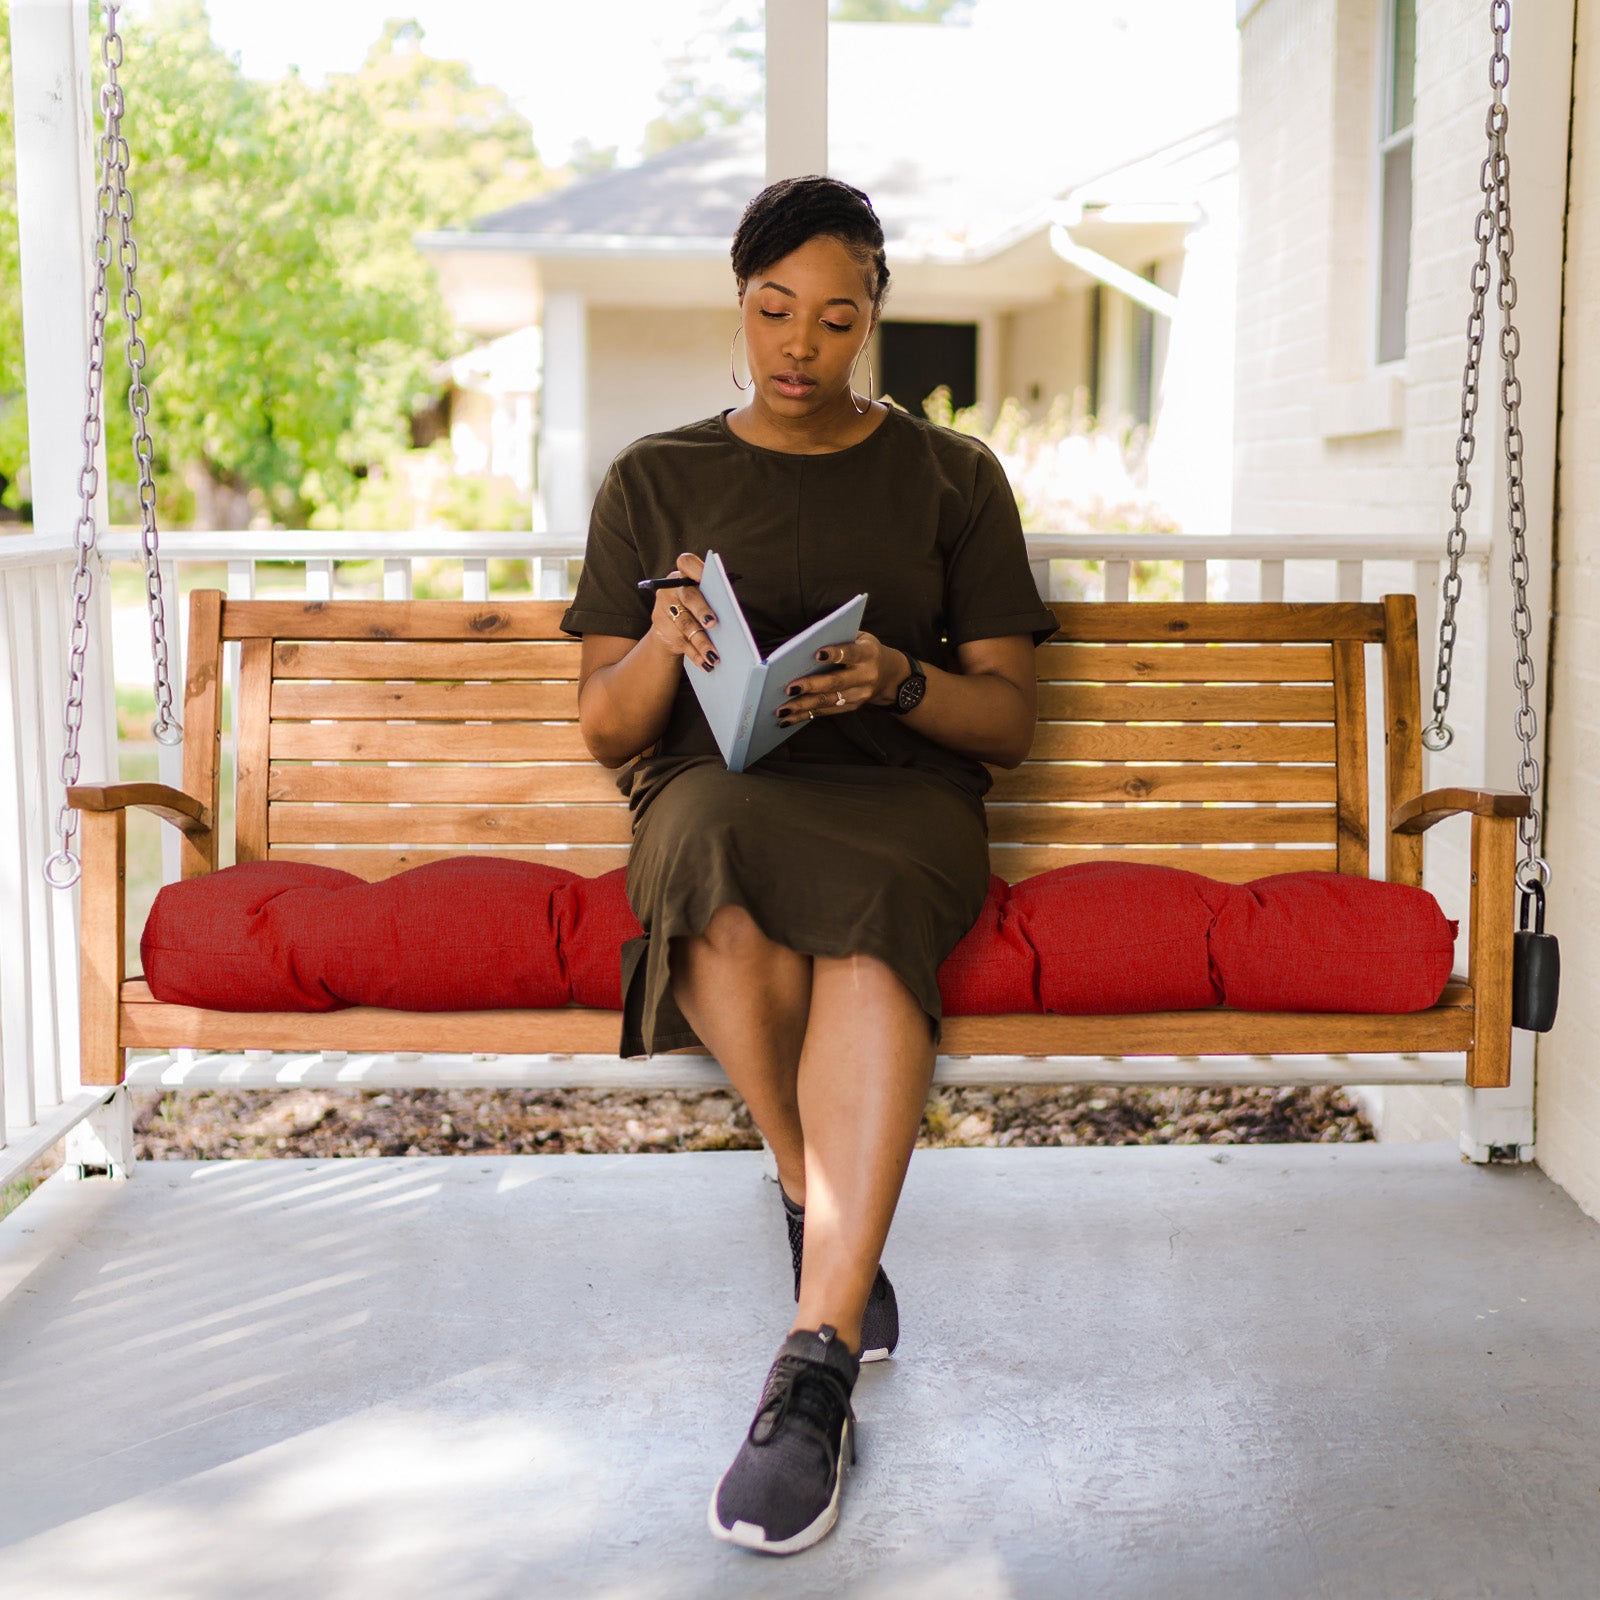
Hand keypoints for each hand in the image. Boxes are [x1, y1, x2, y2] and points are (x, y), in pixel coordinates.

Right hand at [647, 551, 718, 672]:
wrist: (669, 629)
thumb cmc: (695, 609)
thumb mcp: (703, 598)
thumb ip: (714, 596)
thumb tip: (732, 611)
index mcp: (683, 575)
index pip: (686, 563)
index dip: (696, 568)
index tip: (706, 577)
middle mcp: (671, 589)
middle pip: (688, 597)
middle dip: (701, 611)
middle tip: (713, 623)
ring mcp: (663, 608)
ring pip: (685, 625)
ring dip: (702, 642)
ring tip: (715, 656)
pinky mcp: (661, 628)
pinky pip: (681, 642)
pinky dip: (695, 655)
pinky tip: (706, 663)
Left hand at [776, 632, 903, 726]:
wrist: (889, 676)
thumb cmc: (865, 650)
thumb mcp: (860, 638)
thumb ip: (839, 638)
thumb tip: (803, 645)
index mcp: (868, 654)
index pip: (850, 653)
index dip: (835, 654)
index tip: (817, 653)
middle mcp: (866, 676)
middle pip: (836, 682)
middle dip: (811, 686)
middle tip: (789, 688)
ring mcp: (859, 695)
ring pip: (828, 701)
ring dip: (803, 706)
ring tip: (781, 709)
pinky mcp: (851, 707)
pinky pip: (826, 712)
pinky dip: (805, 715)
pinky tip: (788, 718)